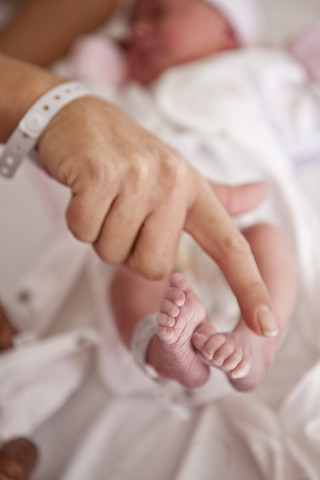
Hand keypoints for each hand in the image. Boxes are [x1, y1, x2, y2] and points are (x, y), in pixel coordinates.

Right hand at [37, 96, 277, 336]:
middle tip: (123, 215)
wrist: (79, 119)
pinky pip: (84, 233)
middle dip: (130, 252)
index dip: (250, 288)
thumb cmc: (129, 155)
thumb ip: (218, 194)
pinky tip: (83, 194)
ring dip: (102, 236)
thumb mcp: (179, 173)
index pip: (230, 246)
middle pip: (153, 266)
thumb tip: (261, 193)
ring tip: (104, 201)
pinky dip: (78, 222)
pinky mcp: (98, 175)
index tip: (265, 326)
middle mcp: (171, 183)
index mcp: (195, 190)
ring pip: (113, 253)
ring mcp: (135, 178)